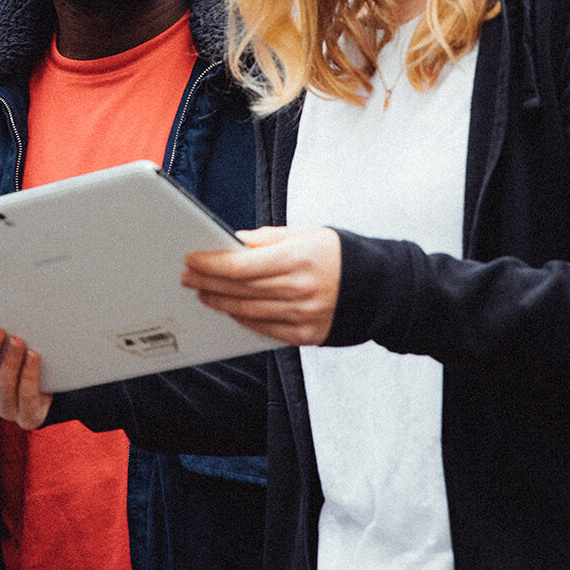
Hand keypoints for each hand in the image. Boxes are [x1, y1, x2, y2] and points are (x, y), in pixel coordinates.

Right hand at [0, 324, 53, 428]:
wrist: (56, 383)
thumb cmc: (28, 353)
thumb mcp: (11, 339)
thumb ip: (0, 325)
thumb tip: (0, 299)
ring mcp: (6, 406)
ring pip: (2, 386)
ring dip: (10, 362)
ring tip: (18, 341)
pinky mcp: (28, 417)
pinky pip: (26, 399)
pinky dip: (29, 377)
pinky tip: (33, 358)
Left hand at [182, 225, 341, 346]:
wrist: (382, 289)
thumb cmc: (340, 255)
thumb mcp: (306, 234)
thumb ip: (267, 238)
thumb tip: (233, 240)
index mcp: (296, 259)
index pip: (240, 264)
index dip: (211, 264)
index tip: (192, 259)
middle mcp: (298, 289)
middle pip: (239, 289)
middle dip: (208, 283)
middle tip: (188, 277)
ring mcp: (303, 316)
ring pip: (248, 312)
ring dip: (220, 303)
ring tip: (202, 294)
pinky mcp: (307, 335)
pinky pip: (266, 330)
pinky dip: (244, 320)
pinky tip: (230, 312)